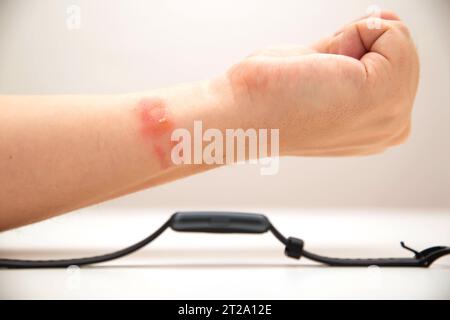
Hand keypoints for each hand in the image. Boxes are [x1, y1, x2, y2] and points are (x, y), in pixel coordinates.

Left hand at [225, 11, 418, 155]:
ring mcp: (393, 117)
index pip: (394, 65)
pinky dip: (354, 34)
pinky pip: (391, 31)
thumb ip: (355, 52)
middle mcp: (392, 128)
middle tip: (318, 75)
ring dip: (351, 42)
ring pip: (398, 40)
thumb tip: (381, 21)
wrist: (242, 117)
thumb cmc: (268, 96)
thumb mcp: (322, 69)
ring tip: (320, 74)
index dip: (354, 54)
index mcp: (379, 126)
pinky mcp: (384, 97)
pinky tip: (325, 67)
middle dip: (357, 47)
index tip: (319, 79)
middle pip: (400, 51)